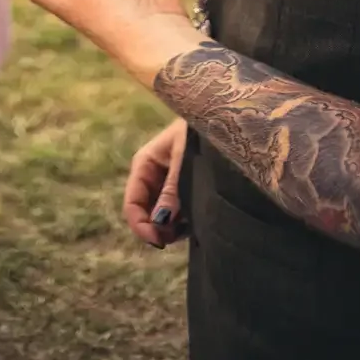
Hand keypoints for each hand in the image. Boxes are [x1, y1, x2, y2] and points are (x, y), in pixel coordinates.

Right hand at [123, 118, 188, 247]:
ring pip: (162, 216)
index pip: (132, 203)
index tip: (159, 241)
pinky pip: (178, 213)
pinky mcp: (185, 189)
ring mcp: (169, 184)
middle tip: (181, 235)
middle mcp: (153, 176)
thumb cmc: (201, 131)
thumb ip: (173, 190)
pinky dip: (185, 221)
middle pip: (146, 213)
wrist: (227, 118)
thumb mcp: (186, 158)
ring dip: (174, 227)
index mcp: (145, 164)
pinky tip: (200, 218)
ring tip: (194, 224)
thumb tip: (161, 222)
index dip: (141, 225)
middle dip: (159, 228)